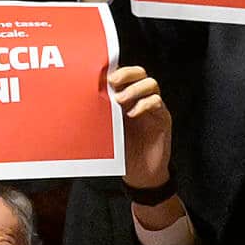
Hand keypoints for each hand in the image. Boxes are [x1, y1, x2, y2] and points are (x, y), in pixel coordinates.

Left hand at [110, 63, 174, 193]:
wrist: (140, 173)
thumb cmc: (122, 152)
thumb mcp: (106, 128)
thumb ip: (101, 113)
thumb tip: (82, 99)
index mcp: (125, 98)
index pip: (123, 74)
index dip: (115, 70)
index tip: (102, 75)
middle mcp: (140, 99)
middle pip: (139, 73)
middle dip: (126, 74)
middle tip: (113, 82)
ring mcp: (152, 107)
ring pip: (150, 84)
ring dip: (134, 89)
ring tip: (120, 101)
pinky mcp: (162, 117)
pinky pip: (157, 102)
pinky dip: (145, 104)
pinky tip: (133, 113)